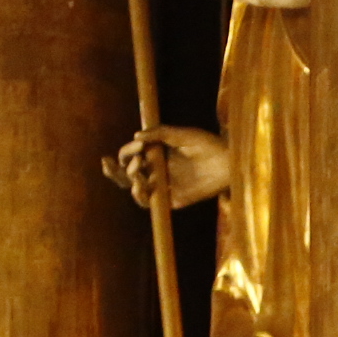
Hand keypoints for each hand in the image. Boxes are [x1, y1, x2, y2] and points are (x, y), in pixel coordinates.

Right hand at [105, 125, 231, 206]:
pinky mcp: (173, 199)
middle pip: (127, 175)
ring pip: (135, 189)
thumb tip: (136, 136)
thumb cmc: (208, 144)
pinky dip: (140, 195)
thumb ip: (159, 134)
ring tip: (135, 168)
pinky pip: (150, 202)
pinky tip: (140, 184)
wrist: (228, 161)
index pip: (131, 156)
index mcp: (157, 155)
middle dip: (114, 169)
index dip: (127, 151)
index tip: (137, 145)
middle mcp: (158, 171)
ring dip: (128, 180)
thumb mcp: (181, 134)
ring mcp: (165, 186)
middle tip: (109, 161)